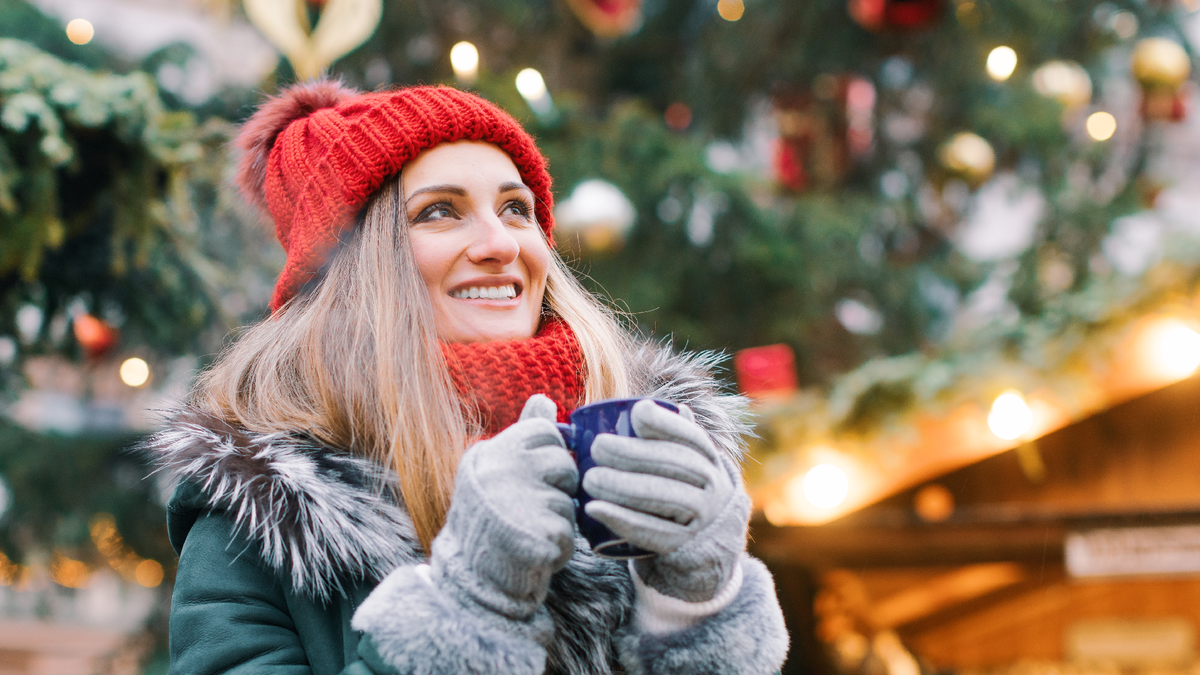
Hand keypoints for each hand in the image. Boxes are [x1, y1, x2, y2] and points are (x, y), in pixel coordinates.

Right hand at [430, 394, 578, 619]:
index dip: (549, 455)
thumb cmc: (489, 519)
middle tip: (529, 507)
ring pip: (569, 500)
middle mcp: (502, 472)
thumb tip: (543, 398)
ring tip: (528, 530)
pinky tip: (534, 551)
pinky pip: (569, 532)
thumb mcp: (496, 470)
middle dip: (558, 487)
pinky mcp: (539, 535)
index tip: (532, 476)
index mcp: (491, 452)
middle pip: (564, 463)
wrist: (470, 579)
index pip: (546, 431)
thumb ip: (522, 434)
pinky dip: (558, 547)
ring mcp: (520, 503)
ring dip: (558, 519)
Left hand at [582, 399, 749, 601]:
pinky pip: (654, 532)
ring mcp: (703, 518)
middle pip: (675, 464)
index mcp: (709, 461)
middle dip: (634, 453)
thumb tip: (641, 406)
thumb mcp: (685, 469)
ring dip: (624, 486)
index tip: (636, 414)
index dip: (666, 423)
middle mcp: (713, 487)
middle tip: (597, 447)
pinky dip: (622, 520)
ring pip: (665, 497)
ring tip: (590, 479)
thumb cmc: (682, 497)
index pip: (691, 437)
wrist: (706, 553)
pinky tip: (595, 509)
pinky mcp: (686, 547)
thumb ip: (669, 441)